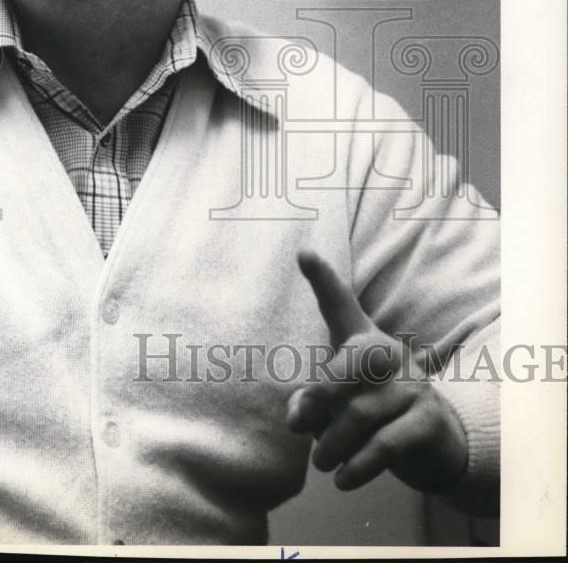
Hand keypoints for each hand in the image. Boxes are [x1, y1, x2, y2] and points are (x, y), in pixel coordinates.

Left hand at [288, 250, 467, 493]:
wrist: (435, 444)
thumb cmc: (374, 413)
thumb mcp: (339, 405)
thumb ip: (312, 403)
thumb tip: (297, 418)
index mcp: (364, 341)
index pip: (341, 305)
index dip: (323, 280)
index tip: (304, 252)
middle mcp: (389, 354)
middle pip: (346, 364)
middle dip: (320, 398)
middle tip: (301, 430)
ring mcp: (412, 385)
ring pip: (359, 415)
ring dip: (332, 446)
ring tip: (322, 463)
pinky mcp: (427, 420)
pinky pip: (384, 444)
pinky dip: (358, 466)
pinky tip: (343, 480)